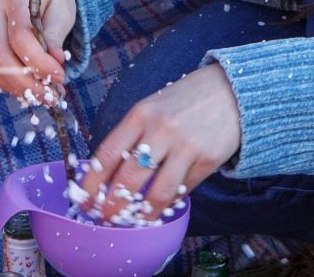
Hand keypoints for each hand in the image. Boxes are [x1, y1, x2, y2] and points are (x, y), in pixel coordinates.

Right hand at [0, 0, 76, 100]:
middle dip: (28, 83)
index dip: (39, 62)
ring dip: (20, 88)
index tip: (59, 76)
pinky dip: (12, 84)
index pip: (21, 37)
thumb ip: (56, 35)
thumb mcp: (62, 10)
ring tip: (45, 96)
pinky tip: (31, 88)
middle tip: (51, 96)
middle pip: (2, 56)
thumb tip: (55, 60)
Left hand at [79, 65, 240, 223]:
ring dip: (141, 214)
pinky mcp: (207, 160)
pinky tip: (161, 208)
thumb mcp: (152, 109)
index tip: (83, 200)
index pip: (107, 154)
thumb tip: (108, 177)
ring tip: (134, 222)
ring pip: (157, 193)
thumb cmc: (183, 103)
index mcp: (140, 114)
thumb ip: (132, 137)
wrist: (230, 90)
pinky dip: (169, 203)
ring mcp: (186, 146)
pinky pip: (182, 191)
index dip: (91, 183)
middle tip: (106, 218)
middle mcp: (161, 130)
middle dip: (113, 206)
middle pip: (128, 179)